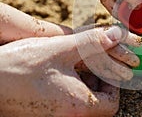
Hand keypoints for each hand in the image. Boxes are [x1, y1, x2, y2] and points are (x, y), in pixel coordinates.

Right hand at [0, 26, 141, 115]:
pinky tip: (58, 72)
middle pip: (97, 106)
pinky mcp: (41, 113)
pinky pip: (65, 104)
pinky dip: (69, 89)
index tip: (106, 69)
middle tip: (92, 66)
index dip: (114, 85)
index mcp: (78, 106)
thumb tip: (117, 35)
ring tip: (74, 65)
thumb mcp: (61, 49)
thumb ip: (92, 43)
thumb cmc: (21, 66)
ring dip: (84, 85)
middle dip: (98, 83)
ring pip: (81, 104)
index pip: (112, 104)